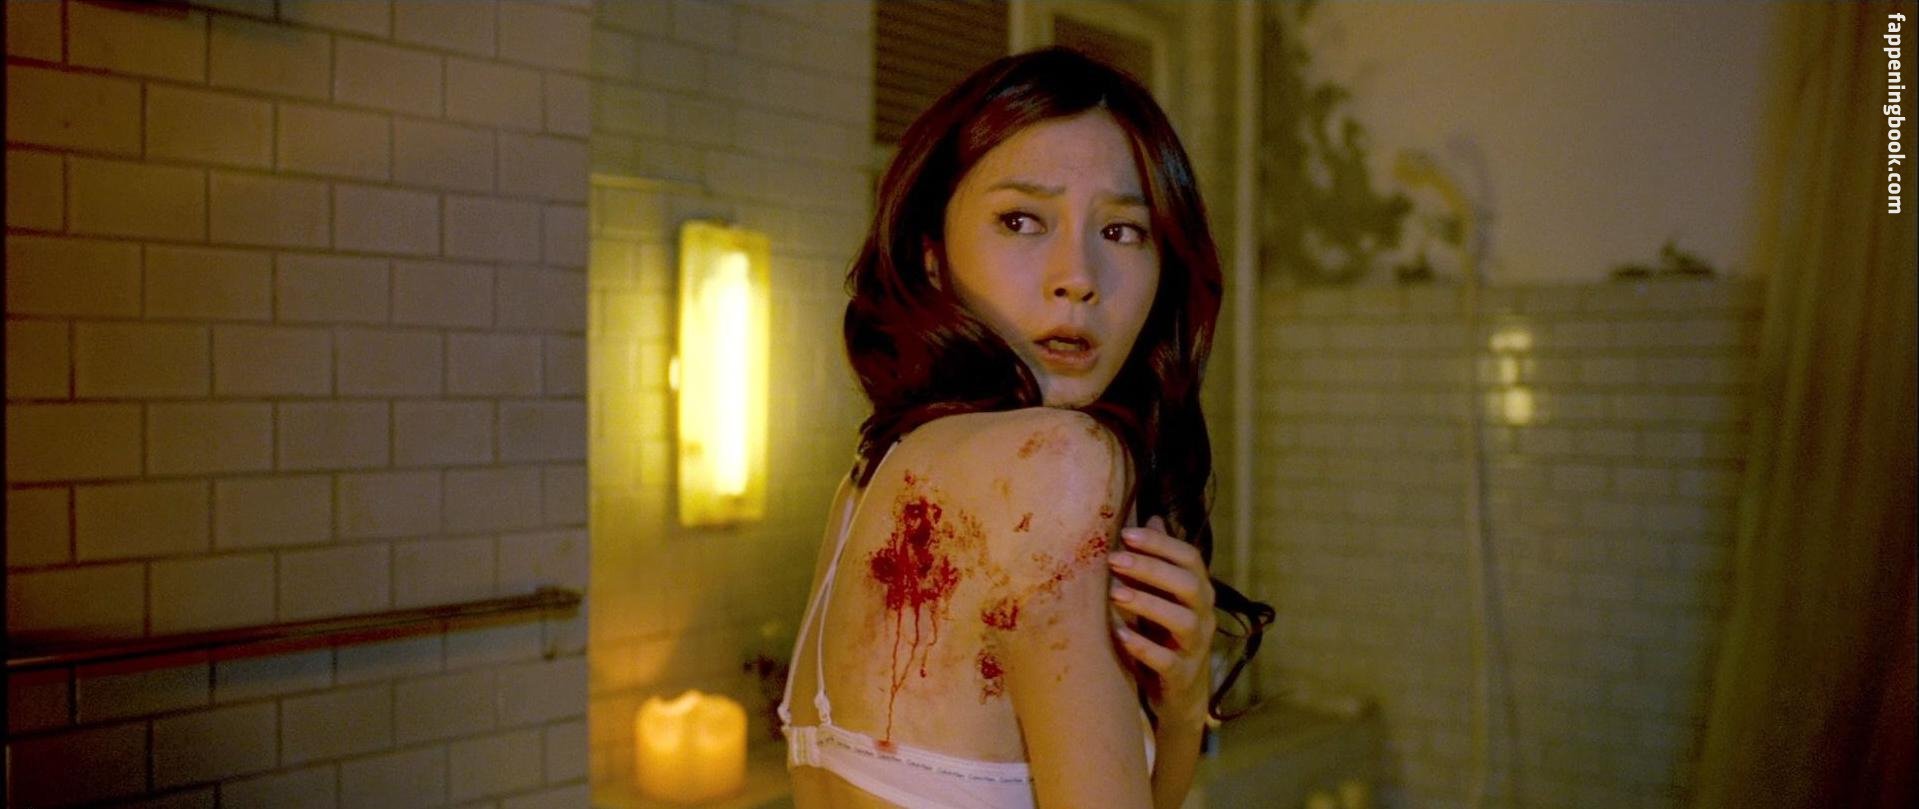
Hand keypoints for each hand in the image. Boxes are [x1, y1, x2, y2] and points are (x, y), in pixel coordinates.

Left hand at [1107, 516, 1215, 727]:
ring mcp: (1196, 648)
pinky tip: (1120, 635)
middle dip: (1151, 569)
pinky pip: (1167, 661)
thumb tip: (1152, 517)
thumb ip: (1160, 561)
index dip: (1160, 544)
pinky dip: (1143, 647)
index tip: (1126, 534)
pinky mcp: (1182, 676)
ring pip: (1183, 621)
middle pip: (1188, 584)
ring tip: (1115, 593)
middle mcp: (1204, 616)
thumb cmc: (1165, 636)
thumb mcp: (1164, 597)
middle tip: (1114, 559)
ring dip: (1148, 603)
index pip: (1189, 558)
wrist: (1179, 695)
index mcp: (1200, 592)